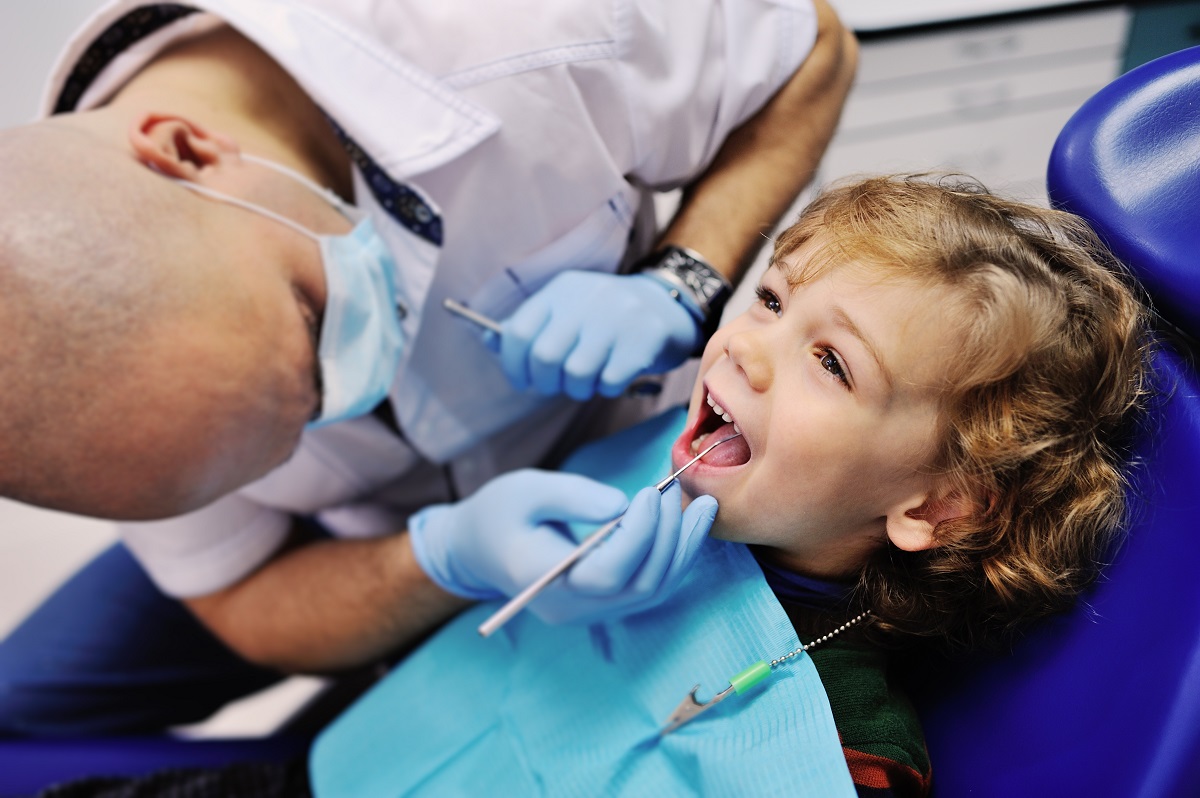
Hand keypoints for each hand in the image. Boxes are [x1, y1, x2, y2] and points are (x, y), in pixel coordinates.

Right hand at [408, 469, 716, 624]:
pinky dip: (675, 557)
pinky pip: (649, 588)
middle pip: (638, 586)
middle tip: (675, 492)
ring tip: (701, 507)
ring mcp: (589, 612)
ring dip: (682, 549)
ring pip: (652, 591)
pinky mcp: (603, 604)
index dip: (639, 536)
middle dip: (668, 537)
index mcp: (544, 580)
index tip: (649, 494)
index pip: (607, 574)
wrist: (480, 548)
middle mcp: (571, 607)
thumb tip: (625, 505)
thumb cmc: (498, 513)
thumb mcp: (525, 490)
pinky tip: (690, 525)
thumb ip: (573, 496)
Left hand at [497, 271, 700, 399]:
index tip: (522, 380)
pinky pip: (609, 381)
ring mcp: (618, 317)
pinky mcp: (644, 339)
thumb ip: (531, 325)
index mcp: (562, 289)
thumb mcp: (568, 309)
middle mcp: (587, 298)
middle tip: (556, 386)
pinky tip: (613, 377)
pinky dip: (607, 388)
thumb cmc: (606, 317)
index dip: (513, 365)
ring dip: (578, 388)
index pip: (519, 331)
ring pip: (576, 373)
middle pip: (545, 356)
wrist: (667, 306)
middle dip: (545, 382)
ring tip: (588, 381)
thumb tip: (489, 339)